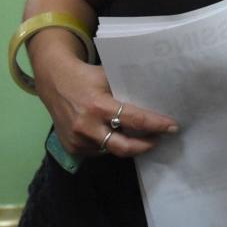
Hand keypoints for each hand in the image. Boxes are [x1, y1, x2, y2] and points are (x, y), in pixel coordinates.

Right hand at [31, 32, 178, 157]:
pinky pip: (98, 151)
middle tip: (160, 139)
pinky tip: (115, 135)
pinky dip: (109, 144)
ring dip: (128, 144)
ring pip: (112, 150)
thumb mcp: (107, 76)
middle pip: (124, 146)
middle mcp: (87, 126)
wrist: (53, 81)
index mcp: (98, 105)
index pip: (134, 119)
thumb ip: (126, 89)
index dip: (156, 125)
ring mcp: (77, 140)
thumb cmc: (86, 76)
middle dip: (146, 145)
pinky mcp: (72, 147)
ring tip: (141, 137)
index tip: (172, 126)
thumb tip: (156, 97)